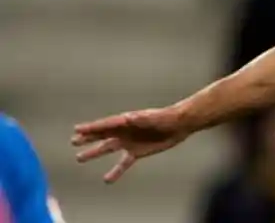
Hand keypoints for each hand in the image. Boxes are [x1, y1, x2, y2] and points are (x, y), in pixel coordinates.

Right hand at [72, 106, 193, 182]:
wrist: (178, 125)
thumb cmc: (165, 117)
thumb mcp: (152, 117)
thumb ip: (140, 118)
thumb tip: (128, 117)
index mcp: (126, 121)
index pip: (105, 124)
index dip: (91, 127)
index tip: (77, 130)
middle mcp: (124, 131)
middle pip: (102, 135)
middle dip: (88, 138)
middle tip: (74, 141)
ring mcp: (129, 142)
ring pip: (108, 148)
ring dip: (95, 153)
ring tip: (80, 158)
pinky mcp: (137, 152)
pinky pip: (123, 163)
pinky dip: (116, 171)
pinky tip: (107, 179)